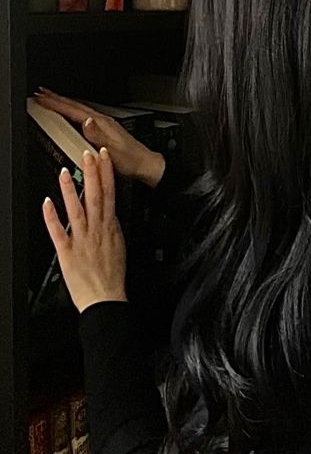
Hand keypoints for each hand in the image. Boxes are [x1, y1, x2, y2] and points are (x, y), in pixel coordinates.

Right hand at [34, 88, 164, 187]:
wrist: (145, 164)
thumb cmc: (131, 160)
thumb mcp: (112, 151)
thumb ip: (97, 136)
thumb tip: (85, 121)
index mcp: (101, 123)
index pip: (73, 110)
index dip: (56, 103)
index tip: (42, 98)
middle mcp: (101, 121)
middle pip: (74, 106)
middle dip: (56, 98)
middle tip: (40, 93)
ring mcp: (103, 124)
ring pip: (78, 109)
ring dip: (63, 103)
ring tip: (50, 99)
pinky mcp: (103, 130)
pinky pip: (82, 116)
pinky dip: (71, 112)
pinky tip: (69, 115)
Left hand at [42, 147, 126, 313]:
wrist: (106, 299)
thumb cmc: (113, 277)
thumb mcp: (119, 246)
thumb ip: (111, 227)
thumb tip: (110, 213)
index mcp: (110, 228)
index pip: (110, 194)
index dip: (107, 173)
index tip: (104, 157)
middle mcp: (97, 230)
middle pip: (96, 196)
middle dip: (92, 173)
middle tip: (88, 154)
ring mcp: (82, 240)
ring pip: (76, 210)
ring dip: (71, 190)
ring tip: (65, 171)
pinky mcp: (67, 252)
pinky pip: (58, 231)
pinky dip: (52, 216)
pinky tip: (47, 202)